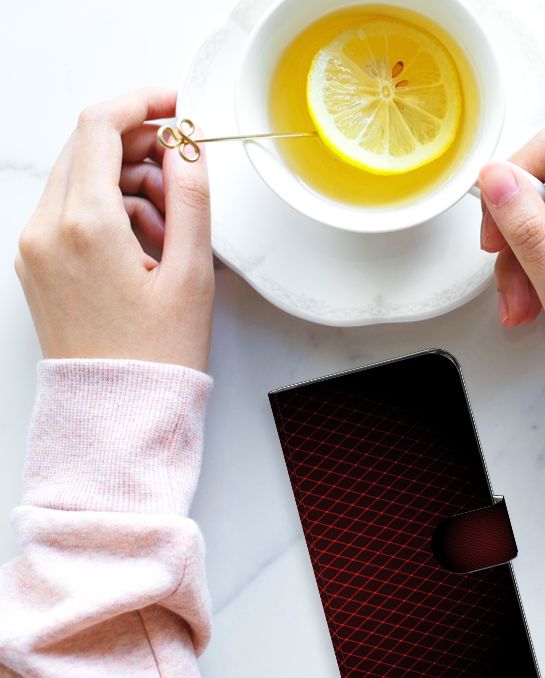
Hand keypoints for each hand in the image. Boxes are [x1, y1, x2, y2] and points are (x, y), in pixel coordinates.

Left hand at [15, 88, 213, 371]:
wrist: (117, 412)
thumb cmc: (156, 354)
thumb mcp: (191, 273)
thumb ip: (192, 198)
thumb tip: (188, 147)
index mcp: (85, 225)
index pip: (101, 127)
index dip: (143, 103)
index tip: (177, 105)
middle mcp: (47, 229)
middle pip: (88, 148)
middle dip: (141, 147)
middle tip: (185, 173)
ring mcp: (35, 246)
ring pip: (82, 178)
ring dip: (129, 182)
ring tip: (173, 228)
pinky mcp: (37, 263)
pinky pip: (72, 210)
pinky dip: (111, 209)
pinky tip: (148, 244)